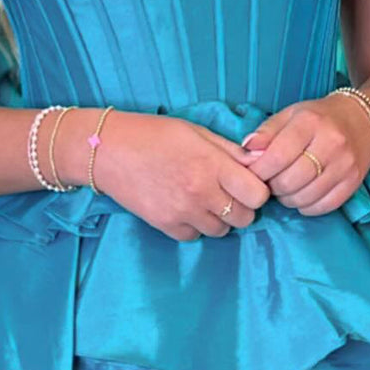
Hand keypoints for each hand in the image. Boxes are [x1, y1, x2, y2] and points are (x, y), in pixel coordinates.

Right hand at [85, 112, 269, 242]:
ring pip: (222, 230)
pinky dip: (195, 226)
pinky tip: (185, 206)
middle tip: (228, 192)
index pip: (258, 195)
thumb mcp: (197, 132)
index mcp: (212, 164)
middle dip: (242, 206)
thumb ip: (230, 150)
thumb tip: (261, 161)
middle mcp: (201, 191)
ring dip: (219, 218)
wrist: (108, 150)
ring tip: (204, 198)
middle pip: (245, 218)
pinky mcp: (165, 225)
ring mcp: (183, 211)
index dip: (257, 190)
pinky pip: (195, 236)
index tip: (247, 182)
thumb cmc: (154, 134)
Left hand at [242, 97, 369, 215]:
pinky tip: (302, 194)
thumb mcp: (289, 115)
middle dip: (272, 186)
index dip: (259, 170)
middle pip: (290, 180)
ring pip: (305, 197)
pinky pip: (323, 206)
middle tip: (269, 181)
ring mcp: (345, 165)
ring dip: (287, 198)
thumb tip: (246, 152)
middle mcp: (331, 143)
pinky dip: (306, 206)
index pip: (277, 155)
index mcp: (310, 122)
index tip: (252, 172)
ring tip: (284, 187)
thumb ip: (266, 132)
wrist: (362, 120)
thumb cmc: (318, 118)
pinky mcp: (354, 182)